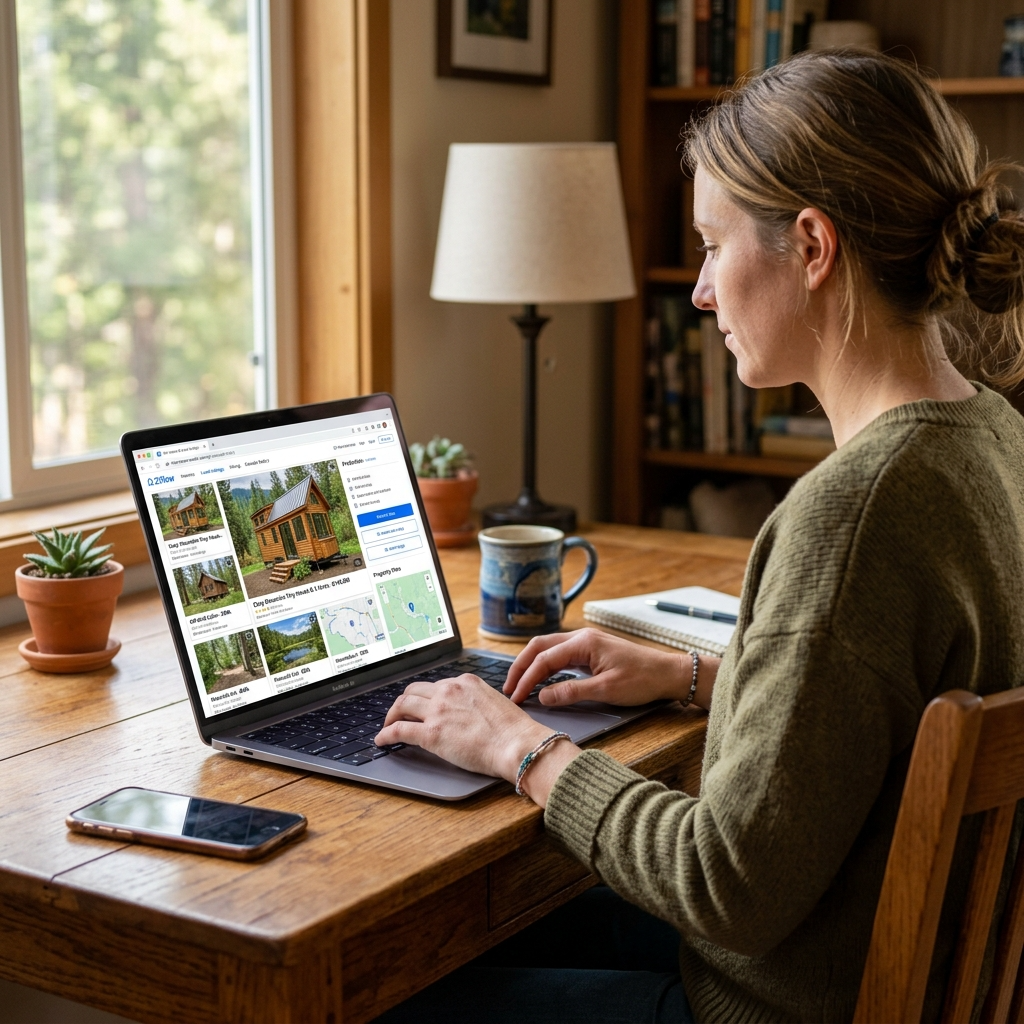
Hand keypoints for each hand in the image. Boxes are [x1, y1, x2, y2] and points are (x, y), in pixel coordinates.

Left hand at [375, 674, 554, 781]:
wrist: (516, 743)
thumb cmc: (513, 730)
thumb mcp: (494, 702)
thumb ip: (475, 701)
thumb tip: (467, 712)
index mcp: (465, 682)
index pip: (436, 685)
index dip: (425, 697)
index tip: (421, 705)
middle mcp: (449, 691)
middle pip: (414, 690)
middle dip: (403, 702)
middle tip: (399, 713)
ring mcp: (438, 711)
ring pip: (402, 705)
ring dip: (391, 715)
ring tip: (388, 725)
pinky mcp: (431, 733)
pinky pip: (399, 730)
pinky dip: (386, 734)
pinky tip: (381, 740)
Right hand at [503, 628, 719, 709]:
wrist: (668, 673)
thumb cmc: (642, 680)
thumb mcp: (606, 690)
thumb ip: (571, 692)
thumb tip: (542, 697)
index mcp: (583, 643)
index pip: (544, 659)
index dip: (526, 679)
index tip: (515, 697)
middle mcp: (581, 637)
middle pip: (539, 646)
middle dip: (520, 666)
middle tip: (508, 688)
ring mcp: (586, 641)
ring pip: (548, 648)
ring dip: (531, 664)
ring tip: (518, 684)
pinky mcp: (590, 650)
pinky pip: (559, 653)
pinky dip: (544, 665)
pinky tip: (540, 679)